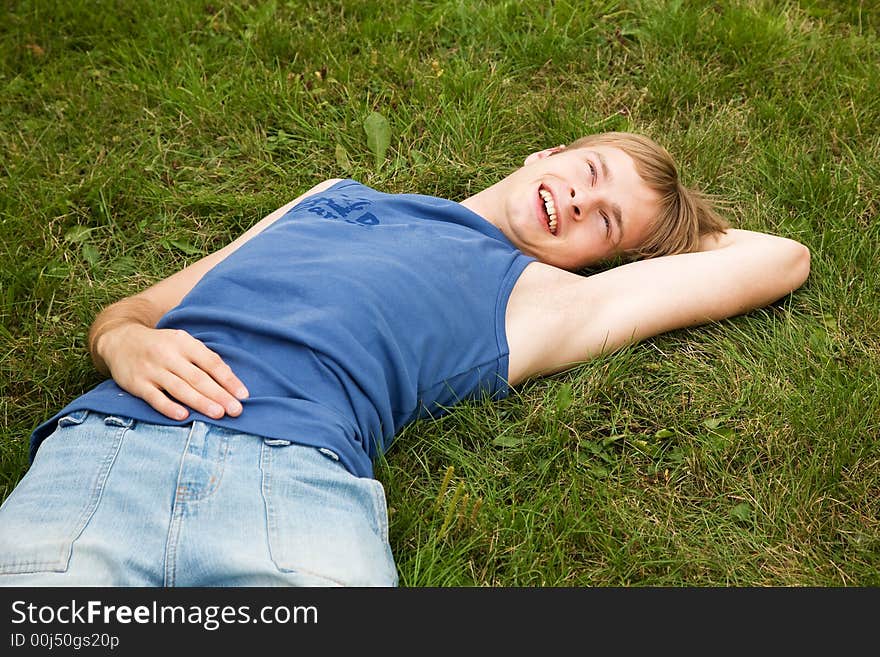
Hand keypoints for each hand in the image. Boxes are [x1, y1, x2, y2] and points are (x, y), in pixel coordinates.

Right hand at [96, 323, 248, 420]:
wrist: (120, 340)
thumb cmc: (161, 345)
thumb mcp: (182, 342)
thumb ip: (203, 358)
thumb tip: (229, 381)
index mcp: (184, 342)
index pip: (211, 362)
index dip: (228, 379)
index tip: (243, 395)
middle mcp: (168, 355)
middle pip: (198, 378)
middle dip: (219, 395)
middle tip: (236, 410)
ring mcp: (151, 369)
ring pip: (179, 388)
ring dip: (200, 402)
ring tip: (218, 414)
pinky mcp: (136, 383)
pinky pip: (154, 397)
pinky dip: (169, 407)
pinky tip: (183, 416)